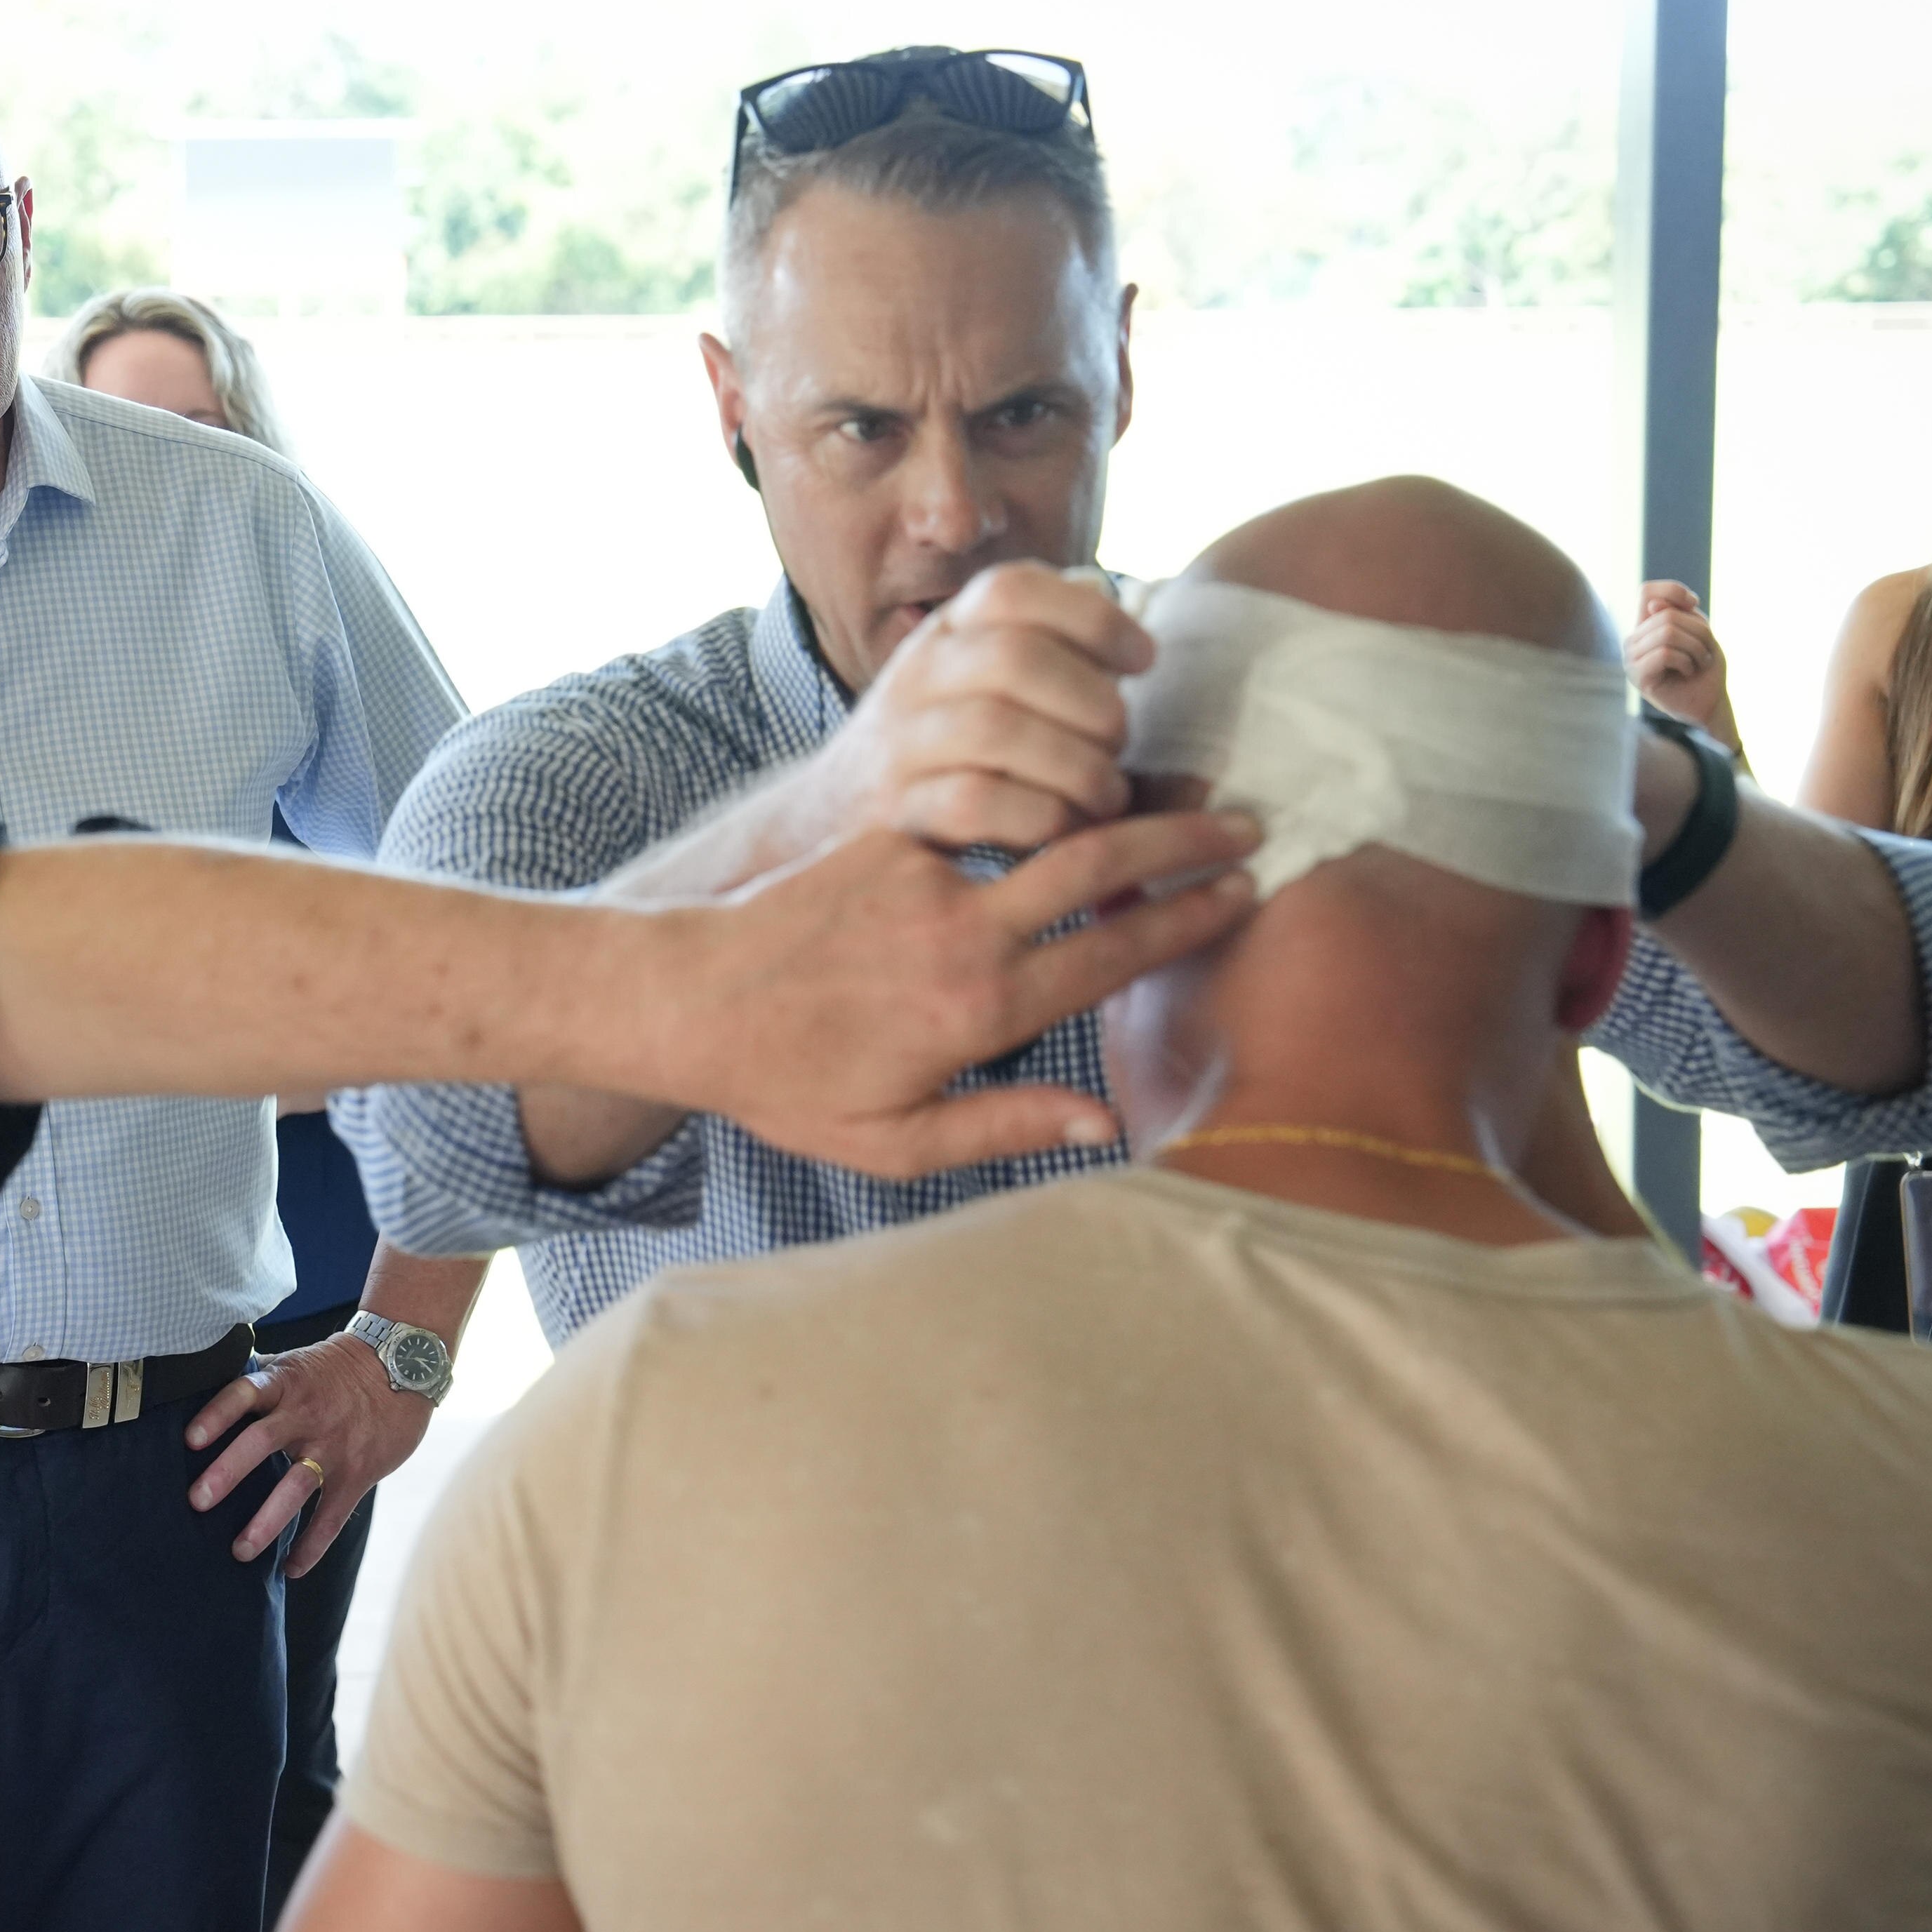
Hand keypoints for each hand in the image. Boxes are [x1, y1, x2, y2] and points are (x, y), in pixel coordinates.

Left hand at [182, 1332, 427, 1575]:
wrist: (403, 1364)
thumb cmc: (336, 1367)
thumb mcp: (296, 1363)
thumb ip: (258, 1379)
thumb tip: (205, 1386)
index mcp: (285, 1382)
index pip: (244, 1393)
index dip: (217, 1415)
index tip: (190, 1440)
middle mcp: (306, 1414)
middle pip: (261, 1442)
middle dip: (228, 1473)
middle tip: (197, 1502)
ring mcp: (333, 1446)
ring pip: (296, 1486)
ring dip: (266, 1521)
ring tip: (240, 1552)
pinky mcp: (358, 1473)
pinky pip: (332, 1516)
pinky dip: (312, 1545)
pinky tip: (292, 1569)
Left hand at [659, 808, 1261, 1177]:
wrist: (687, 1000)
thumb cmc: (790, 1083)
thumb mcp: (896, 1142)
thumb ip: (1007, 1127)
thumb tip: (1108, 1124)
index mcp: (980, 1012)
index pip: (1114, 956)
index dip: (1188, 922)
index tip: (1243, 896)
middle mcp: (963, 934)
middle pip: (1102, 869)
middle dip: (1183, 842)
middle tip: (1244, 823)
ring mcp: (924, 874)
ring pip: (1043, 826)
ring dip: (1117, 805)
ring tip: (1171, 793)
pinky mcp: (886, 836)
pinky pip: (973, 813)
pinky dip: (1026, 799)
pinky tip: (1064, 789)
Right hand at [795, 561, 1154, 853]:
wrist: (830, 818)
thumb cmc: (941, 747)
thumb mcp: (975, 678)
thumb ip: (1043, 643)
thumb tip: (1122, 608)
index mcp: (947, 632)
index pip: (1012, 588)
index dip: (1091, 616)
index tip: (1143, 659)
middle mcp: (915, 676)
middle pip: (1013, 657)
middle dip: (1090, 701)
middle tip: (1120, 740)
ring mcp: (900, 743)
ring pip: (995, 729)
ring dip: (1075, 765)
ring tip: (1107, 792)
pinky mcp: (897, 810)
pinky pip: (975, 802)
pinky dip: (1040, 816)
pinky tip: (1066, 827)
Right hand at [1626, 580, 1738, 743]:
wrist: (1709, 703)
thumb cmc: (1705, 668)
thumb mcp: (1701, 632)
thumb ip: (1682, 614)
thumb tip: (1653, 605)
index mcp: (1645, 626)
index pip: (1647, 591)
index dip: (1673, 590)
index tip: (1694, 604)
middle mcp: (1633, 640)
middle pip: (1666, 614)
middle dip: (1698, 631)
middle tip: (1706, 652)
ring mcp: (1631, 659)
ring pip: (1667, 632)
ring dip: (1695, 648)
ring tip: (1699, 662)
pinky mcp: (1637, 676)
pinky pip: (1665, 653)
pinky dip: (1686, 662)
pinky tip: (1688, 672)